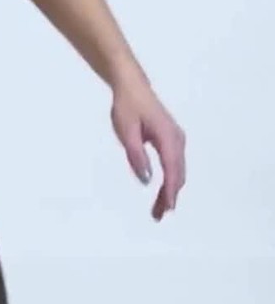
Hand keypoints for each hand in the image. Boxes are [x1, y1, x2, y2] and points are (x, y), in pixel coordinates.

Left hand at [110, 74, 186, 221]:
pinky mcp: (172, 141)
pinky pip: (174, 165)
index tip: (167, 207)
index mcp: (167, 136)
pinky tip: (163, 192)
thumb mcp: (126, 132)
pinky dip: (170, 180)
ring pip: (177, 171)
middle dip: (170, 196)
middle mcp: (177, 139)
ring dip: (170, 191)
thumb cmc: (128, 107)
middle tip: (159, 216)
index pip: (172, 169)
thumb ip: (136, 156)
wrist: (133, 87)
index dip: (171, 190)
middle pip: (178, 174)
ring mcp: (177, 140)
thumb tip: (147, 180)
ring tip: (159, 210)